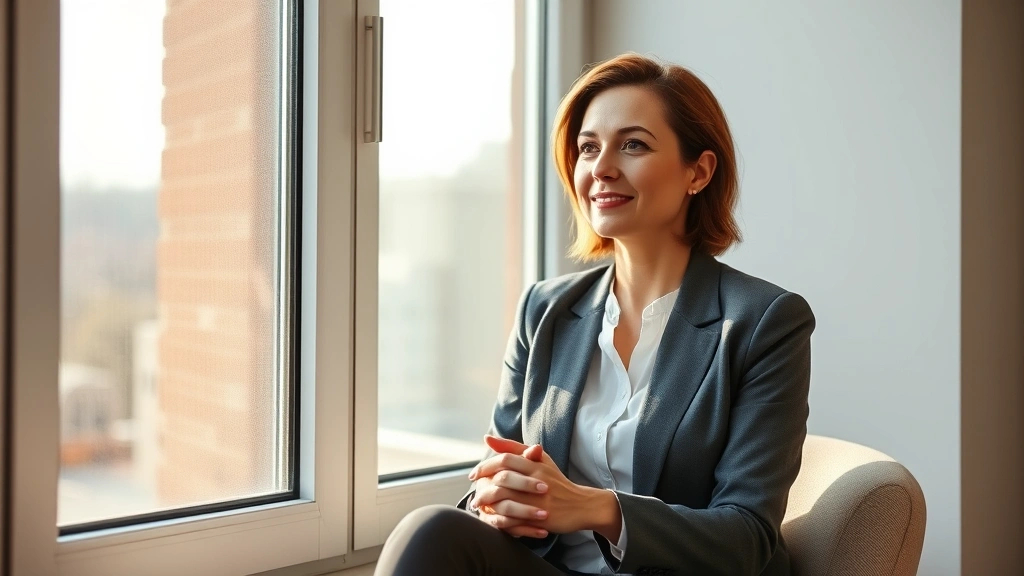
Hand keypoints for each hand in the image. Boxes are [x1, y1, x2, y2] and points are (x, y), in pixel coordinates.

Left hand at [469, 435, 620, 539]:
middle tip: (473, 492)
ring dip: (488, 503)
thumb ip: (514, 448)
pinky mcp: (540, 517)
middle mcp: (536, 479)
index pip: (505, 460)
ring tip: (478, 506)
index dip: (485, 466)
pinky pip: (514, 519)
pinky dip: (500, 520)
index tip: (473, 474)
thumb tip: (488, 438)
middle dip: (483, 485)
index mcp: (535, 463)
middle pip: (502, 478)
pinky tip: (491, 519)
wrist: (581, 504)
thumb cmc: (556, 481)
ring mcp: (538, 499)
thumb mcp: (540, 460)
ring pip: (506, 499)